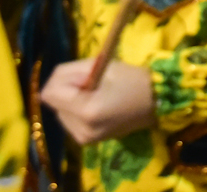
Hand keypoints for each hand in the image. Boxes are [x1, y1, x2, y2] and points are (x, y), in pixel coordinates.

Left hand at [38, 59, 154, 143]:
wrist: (156, 103)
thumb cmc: (132, 80)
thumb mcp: (101, 66)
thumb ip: (71, 71)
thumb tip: (51, 80)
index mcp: (87, 111)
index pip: (50, 94)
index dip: (62, 79)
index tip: (82, 74)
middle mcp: (82, 129)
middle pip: (53, 103)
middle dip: (66, 89)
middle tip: (91, 82)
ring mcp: (84, 138)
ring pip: (59, 112)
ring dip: (70, 100)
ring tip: (95, 94)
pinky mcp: (87, 141)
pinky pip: (70, 120)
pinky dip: (76, 110)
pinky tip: (94, 105)